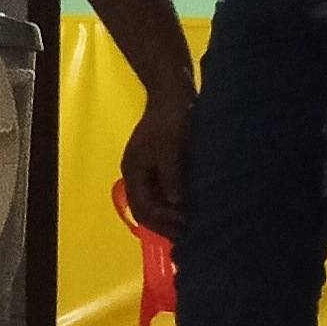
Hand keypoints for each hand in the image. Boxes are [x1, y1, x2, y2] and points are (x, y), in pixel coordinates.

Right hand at [121, 84, 194, 240]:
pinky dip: (177, 204)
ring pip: (157, 204)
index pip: (142, 208)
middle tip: (189, 233)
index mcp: (133, 171)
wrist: (174, 92)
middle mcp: (138, 175)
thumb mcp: (170, 145)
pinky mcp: (163, 167)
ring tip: (193, 225)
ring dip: (172, 216)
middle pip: (147, 210)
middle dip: (166, 223)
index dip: (161, 220)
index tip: (183, 226)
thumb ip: (171, 174)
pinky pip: (166, 193)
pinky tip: (193, 209)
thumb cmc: (170, 117)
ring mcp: (150, 172)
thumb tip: (176, 202)